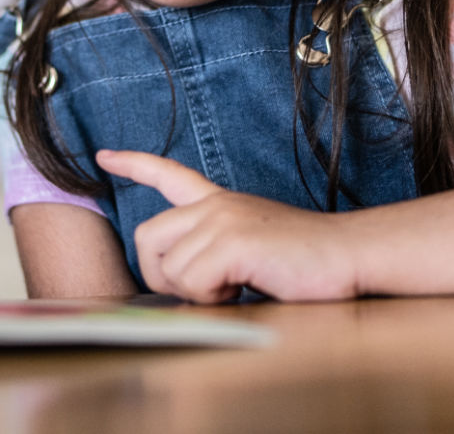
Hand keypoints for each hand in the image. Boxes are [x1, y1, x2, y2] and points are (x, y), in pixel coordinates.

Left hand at [98, 149, 361, 303]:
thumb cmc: (306, 264)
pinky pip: (192, 282)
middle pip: (148, 238)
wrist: (350, 256)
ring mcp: (222, 219)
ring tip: (236, 287)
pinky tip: (243, 288)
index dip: (134, 165)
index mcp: (221, 202)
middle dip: (161, 275)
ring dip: (198, 293)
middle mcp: (216, 205)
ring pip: (169, 268)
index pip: (169, 175)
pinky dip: (213, 298)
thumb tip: (182, 283)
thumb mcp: (251, 248)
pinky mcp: (233, 241)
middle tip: (203, 290)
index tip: (104, 156)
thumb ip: (214, 252)